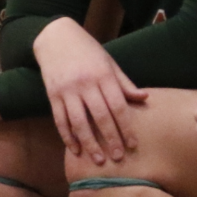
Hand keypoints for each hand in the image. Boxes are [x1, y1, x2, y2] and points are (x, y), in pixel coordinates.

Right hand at [32, 18, 146, 162]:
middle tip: (118, 158)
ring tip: (98, 160)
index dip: (126, 127)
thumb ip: (124, 83)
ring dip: (89, 143)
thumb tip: (144, 98)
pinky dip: (67, 136)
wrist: (55, 37)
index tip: (132, 144)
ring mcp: (67, 90)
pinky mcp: (52, 95)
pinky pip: (60, 120)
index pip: (118, 106)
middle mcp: (85, 84)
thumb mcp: (109, 62)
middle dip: (111, 139)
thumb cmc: (87, 50)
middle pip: (100, 117)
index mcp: (103, 75)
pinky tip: (75, 149)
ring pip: (79, 122)